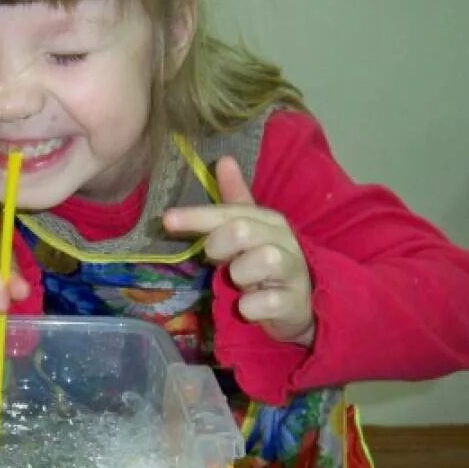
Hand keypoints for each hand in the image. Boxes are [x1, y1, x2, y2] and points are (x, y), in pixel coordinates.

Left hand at [163, 156, 314, 345]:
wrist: (301, 305)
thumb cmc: (268, 265)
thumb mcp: (251, 230)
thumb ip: (234, 200)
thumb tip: (224, 160)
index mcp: (269, 221)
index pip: (230, 211)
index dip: (197, 215)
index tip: (167, 220)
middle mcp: (283, 241)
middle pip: (243, 229)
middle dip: (220, 244)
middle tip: (215, 258)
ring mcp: (292, 272)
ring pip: (263, 259)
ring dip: (239, 274)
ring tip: (240, 283)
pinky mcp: (295, 303)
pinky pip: (267, 302)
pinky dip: (250, 306)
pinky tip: (247, 307)